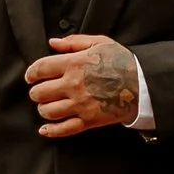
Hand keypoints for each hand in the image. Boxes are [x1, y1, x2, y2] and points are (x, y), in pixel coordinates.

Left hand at [26, 33, 141, 138]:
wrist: (143, 84)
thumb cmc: (122, 61)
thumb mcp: (100, 43)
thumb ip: (73, 42)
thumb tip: (52, 43)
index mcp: (74, 63)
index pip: (41, 68)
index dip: (31, 73)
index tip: (30, 76)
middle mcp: (74, 85)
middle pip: (39, 93)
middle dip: (36, 92)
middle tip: (40, 91)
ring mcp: (80, 105)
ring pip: (48, 112)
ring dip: (43, 109)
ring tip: (47, 105)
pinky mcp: (88, 120)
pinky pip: (64, 129)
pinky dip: (51, 131)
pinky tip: (45, 129)